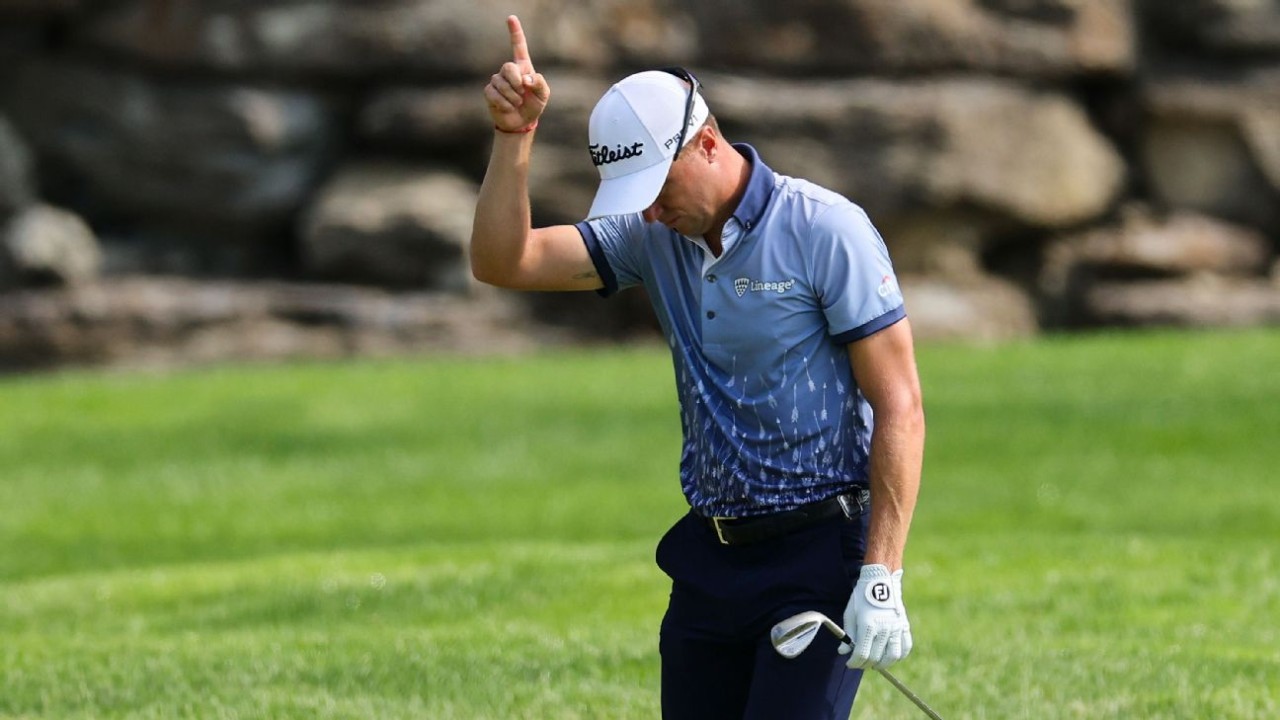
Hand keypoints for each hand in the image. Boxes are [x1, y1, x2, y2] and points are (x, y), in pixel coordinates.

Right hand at [484, 15, 549, 132]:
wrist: (521, 122)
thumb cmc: (534, 105)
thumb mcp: (543, 95)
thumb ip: (539, 83)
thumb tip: (526, 78)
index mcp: (523, 67)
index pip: (518, 46)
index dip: (515, 32)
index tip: (511, 18)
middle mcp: (509, 71)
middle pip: (508, 67)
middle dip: (516, 82)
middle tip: (522, 94)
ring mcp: (497, 81)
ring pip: (500, 83)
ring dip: (512, 97)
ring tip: (517, 103)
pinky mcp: (489, 92)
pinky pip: (493, 93)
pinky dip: (504, 103)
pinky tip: (508, 107)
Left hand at [838, 564, 912, 668]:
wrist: (880, 581)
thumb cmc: (861, 597)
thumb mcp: (850, 614)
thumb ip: (848, 634)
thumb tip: (843, 652)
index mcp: (868, 625)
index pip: (862, 654)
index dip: (854, 663)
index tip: (850, 663)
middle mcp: (883, 628)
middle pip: (876, 657)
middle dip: (865, 664)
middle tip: (860, 663)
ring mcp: (896, 628)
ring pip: (892, 656)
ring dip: (883, 664)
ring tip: (875, 663)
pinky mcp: (904, 626)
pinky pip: (905, 647)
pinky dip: (899, 656)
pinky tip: (890, 656)